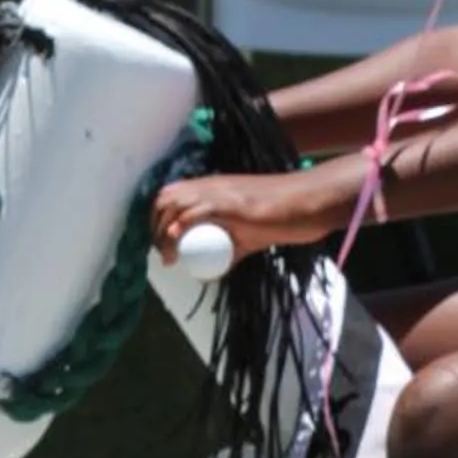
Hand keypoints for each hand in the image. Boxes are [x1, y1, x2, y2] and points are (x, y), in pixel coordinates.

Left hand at [150, 171, 335, 267]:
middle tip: (161, 253)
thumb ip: (231, 249)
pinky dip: (179, 226)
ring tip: (168, 256)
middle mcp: (209, 184)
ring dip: (162, 230)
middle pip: (165, 198)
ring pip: (174, 204)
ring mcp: (218, 191)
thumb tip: (214, 272)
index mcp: (211, 187)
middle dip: (154, 225)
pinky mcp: (228, 202)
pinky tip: (175, 241)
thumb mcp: (248, 236)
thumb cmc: (280, 218)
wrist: (303, 205)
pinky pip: (194, 211)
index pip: (171, 194)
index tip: (160, 243)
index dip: (157, 217)